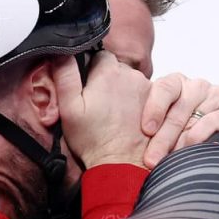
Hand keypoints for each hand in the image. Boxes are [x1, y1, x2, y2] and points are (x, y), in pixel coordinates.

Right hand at [55, 51, 151, 167]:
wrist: (121, 165)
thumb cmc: (93, 140)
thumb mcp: (69, 108)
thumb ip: (65, 76)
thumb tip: (61, 53)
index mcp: (108, 72)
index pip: (99, 55)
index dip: (90, 69)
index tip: (87, 86)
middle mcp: (131, 75)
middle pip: (116, 67)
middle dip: (107, 79)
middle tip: (97, 102)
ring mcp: (146, 89)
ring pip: (131, 80)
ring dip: (122, 90)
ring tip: (111, 113)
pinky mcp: (157, 104)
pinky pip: (144, 94)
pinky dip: (136, 102)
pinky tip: (126, 119)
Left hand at [140, 73, 218, 167]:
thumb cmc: (195, 126)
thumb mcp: (173, 121)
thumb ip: (154, 126)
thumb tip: (126, 145)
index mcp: (178, 84)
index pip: (164, 88)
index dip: (154, 108)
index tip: (146, 130)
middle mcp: (197, 86)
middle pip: (177, 110)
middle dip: (162, 138)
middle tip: (151, 160)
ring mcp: (217, 96)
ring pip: (194, 118)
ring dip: (180, 142)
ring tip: (170, 161)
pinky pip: (214, 121)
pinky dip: (201, 136)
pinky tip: (193, 149)